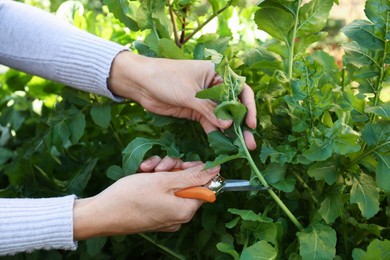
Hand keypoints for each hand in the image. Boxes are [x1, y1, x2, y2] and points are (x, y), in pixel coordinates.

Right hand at [73, 157, 218, 239]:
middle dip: (174, 169)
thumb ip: (192, 176)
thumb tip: (216, 171)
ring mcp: (165, 217)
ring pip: (172, 186)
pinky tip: (141, 175)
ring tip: (145, 169)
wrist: (101, 213)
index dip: (196, 172)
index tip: (183, 164)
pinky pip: (161, 194)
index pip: (205, 188)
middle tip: (160, 165)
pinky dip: (153, 182)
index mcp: (185, 210)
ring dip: (161, 173)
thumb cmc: (132, 196)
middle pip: (187, 185)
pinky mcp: (154, 214)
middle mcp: (178, 217)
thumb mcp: (164, 180)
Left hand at [108, 52, 256, 149]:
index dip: (248, 107)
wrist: (141, 82)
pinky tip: (223, 144)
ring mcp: (205, 101)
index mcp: (216, 74)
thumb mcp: (189, 93)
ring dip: (230, 132)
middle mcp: (214, 87)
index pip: (240, 90)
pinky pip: (210, 123)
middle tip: (250, 143)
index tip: (251, 124)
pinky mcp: (195, 111)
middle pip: (233, 107)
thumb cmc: (166, 78)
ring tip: (239, 147)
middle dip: (242, 124)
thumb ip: (209, 110)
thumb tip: (228, 126)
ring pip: (223, 117)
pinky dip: (216, 133)